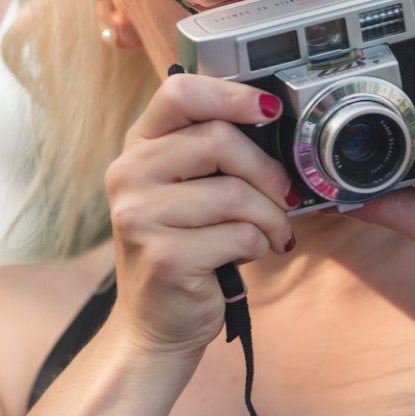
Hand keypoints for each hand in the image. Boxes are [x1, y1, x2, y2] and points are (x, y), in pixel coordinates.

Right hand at [104, 73, 297, 358]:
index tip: (270, 110)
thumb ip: (213, 152)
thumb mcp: (187, 189)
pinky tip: (249, 255)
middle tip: (285, 196)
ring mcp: (140, 216)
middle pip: (219, 140)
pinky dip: (260, 246)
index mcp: (138, 147)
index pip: (180, 92)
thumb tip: (276, 123)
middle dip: (268, 171)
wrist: (155, 322)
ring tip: (274, 234)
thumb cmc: (184, 247)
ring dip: (272, 217)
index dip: (231, 94)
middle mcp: (128, 174)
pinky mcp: (165, 257)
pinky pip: (241, 235)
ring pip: (237, 193)